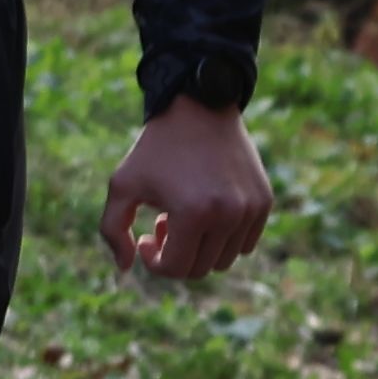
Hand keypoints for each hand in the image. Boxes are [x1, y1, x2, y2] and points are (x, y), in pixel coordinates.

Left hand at [98, 98, 270, 283]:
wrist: (199, 109)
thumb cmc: (155, 150)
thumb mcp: (122, 185)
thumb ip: (113, 230)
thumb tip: (125, 267)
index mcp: (193, 213)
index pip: (176, 269)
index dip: (154, 261)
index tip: (145, 237)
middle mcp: (229, 214)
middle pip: (200, 269)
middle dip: (175, 254)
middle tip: (162, 223)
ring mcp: (251, 209)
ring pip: (224, 260)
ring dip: (199, 248)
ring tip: (183, 217)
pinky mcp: (264, 202)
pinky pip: (244, 244)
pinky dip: (223, 238)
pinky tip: (206, 211)